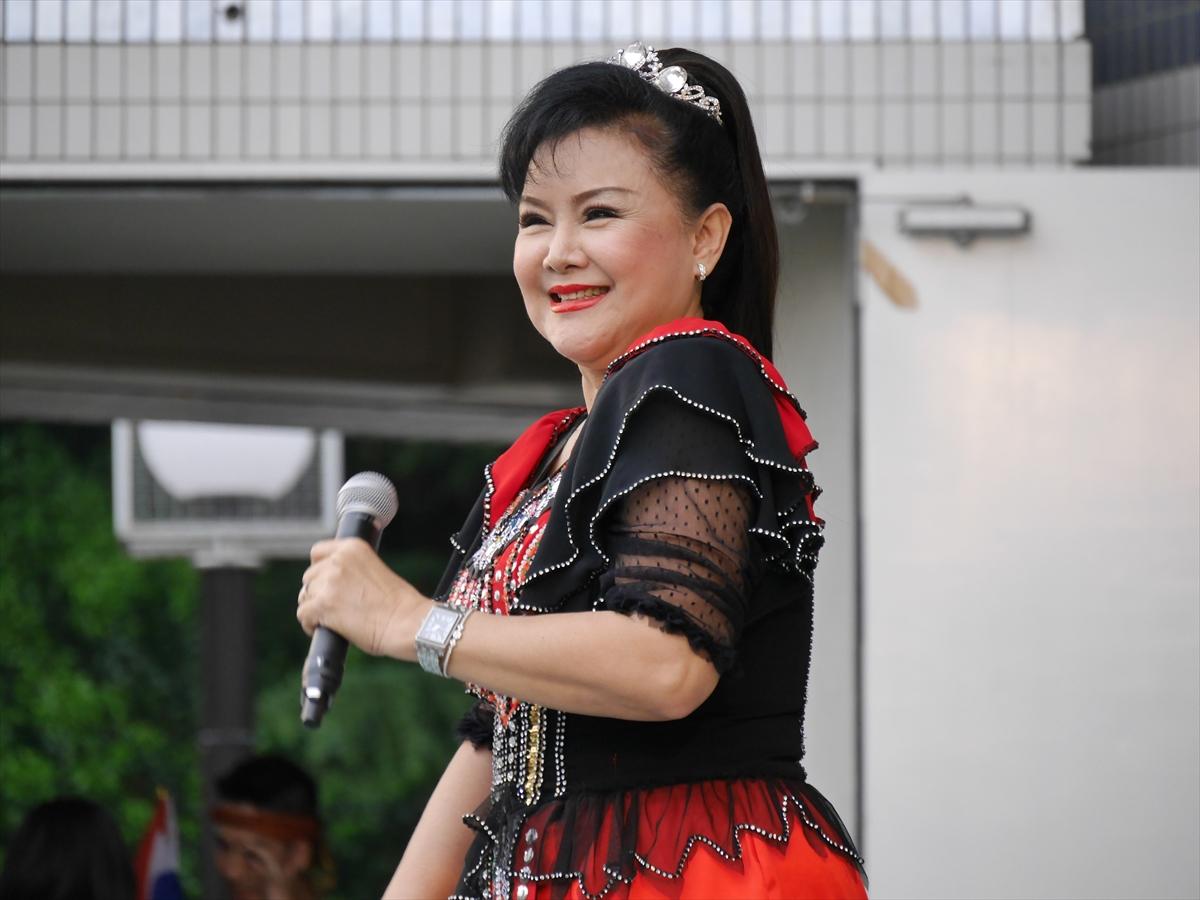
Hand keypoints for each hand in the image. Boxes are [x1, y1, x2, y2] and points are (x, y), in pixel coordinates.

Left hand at [296, 538, 429, 659]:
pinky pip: (303, 614)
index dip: (320, 570)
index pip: (318, 552)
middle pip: (309, 577)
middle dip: (318, 592)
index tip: (326, 582)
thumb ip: (351, 570)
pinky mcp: (323, 605)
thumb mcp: (375, 570)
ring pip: (305, 596)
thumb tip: (328, 583)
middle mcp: (338, 560)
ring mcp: (329, 582)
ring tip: (334, 620)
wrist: (407, 622)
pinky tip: (326, 628)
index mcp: (353, 547)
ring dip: (315, 609)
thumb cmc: (398, 604)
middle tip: (336, 607)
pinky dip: (311, 625)